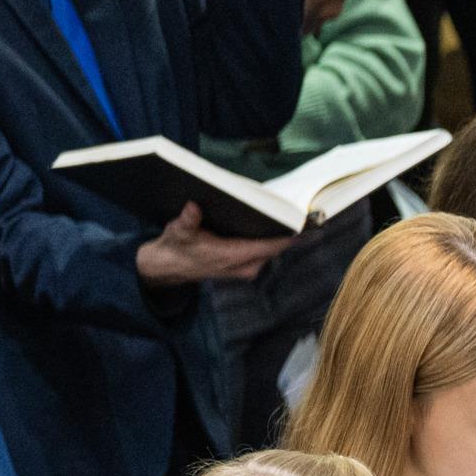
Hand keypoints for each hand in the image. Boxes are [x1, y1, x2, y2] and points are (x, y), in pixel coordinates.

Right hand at [138, 205, 284, 285]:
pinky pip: (264, 253)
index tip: (305, 226)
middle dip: (283, 231)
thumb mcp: (178, 231)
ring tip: (282, 214)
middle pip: (275, 248)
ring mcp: (247, 269)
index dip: (288, 237)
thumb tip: (192, 207)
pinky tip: (267, 224)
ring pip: (271, 251)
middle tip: (293, 210)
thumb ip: (187, 220)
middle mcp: (246, 266)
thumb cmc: (177, 247)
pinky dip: (267, 241)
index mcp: (233, 256)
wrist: (170, 267)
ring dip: (276, 236)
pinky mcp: (245, 267)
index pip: (269, 247)